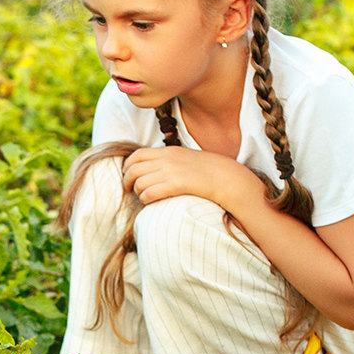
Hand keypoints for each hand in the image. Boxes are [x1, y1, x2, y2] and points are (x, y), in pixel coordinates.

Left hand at [122, 147, 259, 211]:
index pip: (137, 155)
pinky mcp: (177, 184)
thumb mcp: (186, 159)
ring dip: (137, 192)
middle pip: (134, 169)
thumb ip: (169, 162)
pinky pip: (150, 193)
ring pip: (139, 182)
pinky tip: (150, 202)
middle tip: (128, 191)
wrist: (227, 177)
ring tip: (142, 198)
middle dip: (126, 181)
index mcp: (168, 151)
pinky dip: (145, 199)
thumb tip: (155, 170)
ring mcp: (172, 171)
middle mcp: (167, 159)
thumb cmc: (208, 172)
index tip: (128, 177)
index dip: (127, 167)